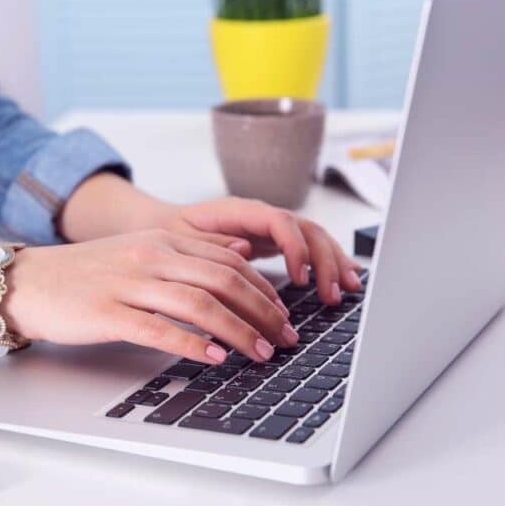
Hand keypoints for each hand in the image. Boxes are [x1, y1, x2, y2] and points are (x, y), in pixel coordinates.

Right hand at [1, 230, 297, 363]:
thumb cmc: (86, 272)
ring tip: (261, 353)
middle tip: (286, 338)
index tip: (283, 313)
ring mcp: (129, 283)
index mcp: (163, 240)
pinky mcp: (108, 313)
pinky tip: (215, 357)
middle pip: (223, 281)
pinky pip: (158, 328)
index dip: (263, 287)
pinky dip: (192, 344)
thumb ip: (189, 250)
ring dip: (239, 331)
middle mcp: (151, 256)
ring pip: (200, 305)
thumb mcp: (141, 250)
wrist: (29, 282)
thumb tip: (240, 249)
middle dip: (263, 312)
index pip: (229, 260)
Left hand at [153, 198, 362, 304]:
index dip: (295, 248)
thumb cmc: (166, 234)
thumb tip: (243, 248)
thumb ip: (209, 245)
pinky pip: (307, 250)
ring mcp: (269, 230)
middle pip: (306, 229)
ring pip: (313, 238)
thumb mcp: (180, 241)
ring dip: (334, 262)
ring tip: (347, 290)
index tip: (301, 279)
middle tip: (332, 294)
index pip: (280, 222)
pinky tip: (341, 284)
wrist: (157, 228)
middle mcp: (260, 217)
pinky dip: (326, 265)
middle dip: (325, 260)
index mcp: (238, 211)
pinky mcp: (272, 244)